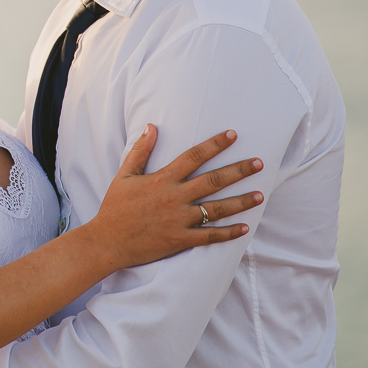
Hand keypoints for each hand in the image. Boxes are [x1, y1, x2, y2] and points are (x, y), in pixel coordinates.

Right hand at [86, 125, 263, 269]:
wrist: (108, 241)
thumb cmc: (115, 207)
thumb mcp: (124, 175)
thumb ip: (140, 151)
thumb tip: (151, 126)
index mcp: (162, 179)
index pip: (193, 156)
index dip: (214, 144)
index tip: (232, 135)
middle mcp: (174, 198)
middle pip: (213, 181)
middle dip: (238, 170)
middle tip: (259, 163)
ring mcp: (179, 220)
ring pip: (217, 209)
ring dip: (240, 202)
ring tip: (260, 195)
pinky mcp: (181, 240)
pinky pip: (210, 236)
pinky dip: (228, 233)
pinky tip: (245, 227)